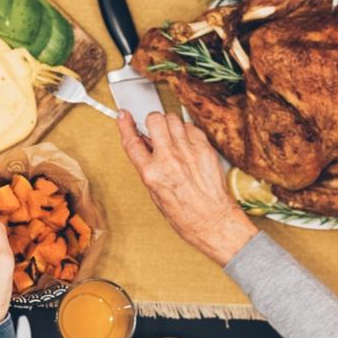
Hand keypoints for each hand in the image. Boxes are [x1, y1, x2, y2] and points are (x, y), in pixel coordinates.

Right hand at [117, 111, 257, 265]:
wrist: (213, 221)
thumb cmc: (185, 215)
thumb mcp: (155, 194)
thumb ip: (147, 167)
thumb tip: (144, 146)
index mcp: (152, 174)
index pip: (132, 141)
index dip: (125, 125)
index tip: (124, 116)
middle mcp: (169, 160)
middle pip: (155, 120)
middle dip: (153, 121)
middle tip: (155, 129)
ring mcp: (188, 152)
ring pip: (173, 119)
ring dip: (170, 124)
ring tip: (173, 136)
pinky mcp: (205, 149)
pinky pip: (191, 127)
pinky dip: (187, 131)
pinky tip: (187, 143)